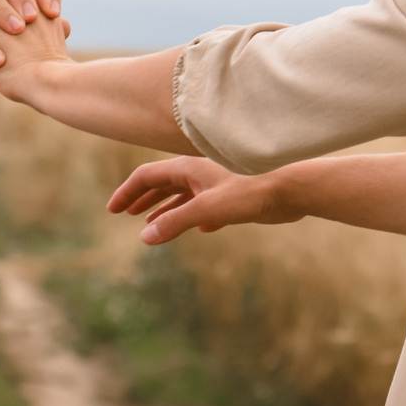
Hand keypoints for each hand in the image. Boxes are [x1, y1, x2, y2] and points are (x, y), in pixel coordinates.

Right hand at [108, 156, 302, 244]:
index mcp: (188, 168)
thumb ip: (176, 223)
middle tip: (124, 214)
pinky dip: (194, 216)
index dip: (128, 192)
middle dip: (142, 198)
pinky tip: (198, 229)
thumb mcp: (209, 209)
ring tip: (150, 225)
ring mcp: (217, 184)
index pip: (147, 176)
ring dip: (165, 209)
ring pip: (183, 195)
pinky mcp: (234, 198)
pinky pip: (206, 205)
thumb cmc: (252, 192)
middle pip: (162, 183)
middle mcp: (200, 172)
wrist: (293, 189)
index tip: (112, 210)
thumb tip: (144, 237)